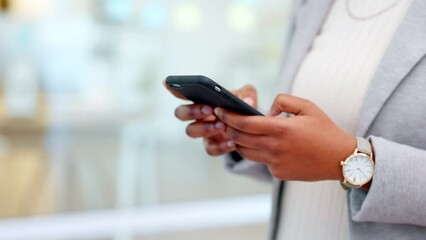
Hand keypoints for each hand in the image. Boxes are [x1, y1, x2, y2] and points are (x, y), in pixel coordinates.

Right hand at [164, 80, 257, 155]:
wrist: (249, 128)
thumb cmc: (241, 107)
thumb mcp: (246, 96)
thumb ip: (246, 94)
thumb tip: (245, 101)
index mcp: (200, 100)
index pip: (183, 94)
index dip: (174, 89)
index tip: (168, 83)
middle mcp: (196, 116)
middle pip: (181, 113)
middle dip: (192, 110)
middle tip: (208, 109)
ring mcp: (202, 132)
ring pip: (191, 131)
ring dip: (204, 128)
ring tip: (222, 125)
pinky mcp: (212, 145)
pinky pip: (210, 149)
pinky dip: (220, 147)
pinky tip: (232, 142)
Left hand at [214, 94, 355, 180]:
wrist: (341, 159)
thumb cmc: (324, 129)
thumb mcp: (307, 106)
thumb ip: (283, 101)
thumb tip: (266, 110)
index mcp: (281, 128)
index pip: (244, 123)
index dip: (228, 116)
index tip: (219, 110)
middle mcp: (275, 147)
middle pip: (239, 138)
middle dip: (227, 128)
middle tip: (222, 120)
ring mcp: (275, 163)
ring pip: (245, 152)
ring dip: (238, 141)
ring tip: (237, 132)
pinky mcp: (278, 173)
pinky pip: (261, 161)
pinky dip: (258, 152)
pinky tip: (262, 144)